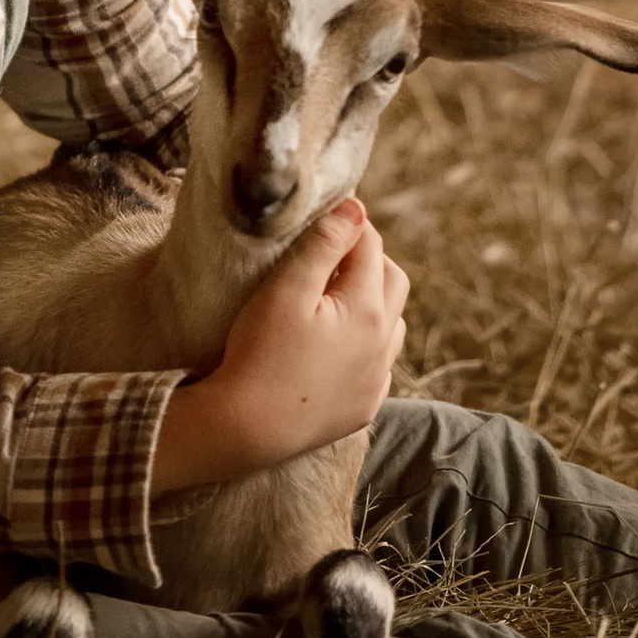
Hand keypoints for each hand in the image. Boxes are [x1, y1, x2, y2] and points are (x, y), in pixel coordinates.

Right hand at [150, 200, 408, 497]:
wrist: (245, 429)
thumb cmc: (260, 353)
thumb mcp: (286, 288)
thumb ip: (323, 244)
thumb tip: (356, 208)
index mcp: (368, 309)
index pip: (370, 245)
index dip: (347, 224)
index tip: (323, 218)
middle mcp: (383, 344)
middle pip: (392, 280)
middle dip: (367, 258)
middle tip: (328, 254)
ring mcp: (376, 380)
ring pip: (392, 323)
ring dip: (372, 301)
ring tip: (332, 297)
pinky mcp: (364, 407)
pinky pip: (379, 363)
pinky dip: (366, 343)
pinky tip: (334, 344)